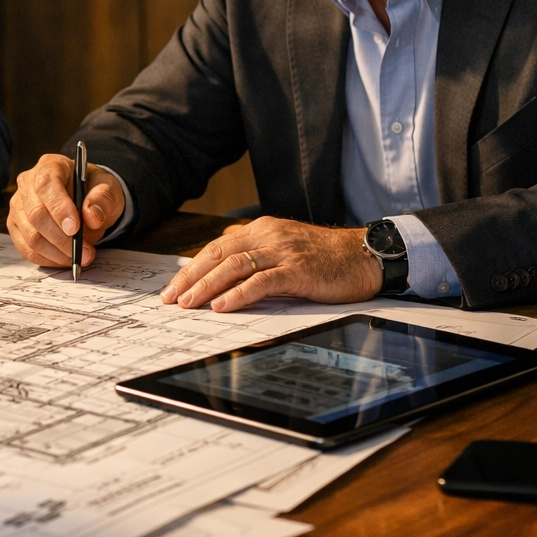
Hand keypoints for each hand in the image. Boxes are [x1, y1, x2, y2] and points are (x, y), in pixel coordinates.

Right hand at [7, 152, 124, 267]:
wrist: (85, 199)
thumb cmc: (93, 190)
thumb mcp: (108, 188)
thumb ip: (102, 199)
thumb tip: (92, 217)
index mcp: (50, 165)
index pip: (46, 184)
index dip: (59, 208)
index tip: (75, 228)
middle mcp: (28, 183)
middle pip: (36, 214)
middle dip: (62, 239)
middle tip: (85, 252)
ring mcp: (19, 206)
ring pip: (31, 236)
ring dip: (57, 253)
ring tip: (80, 257)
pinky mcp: (17, 227)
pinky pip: (28, 249)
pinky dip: (49, 259)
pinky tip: (65, 259)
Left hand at [159, 217, 382, 311]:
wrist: (365, 255)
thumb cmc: (325, 259)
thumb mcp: (284, 252)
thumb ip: (255, 259)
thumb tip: (221, 277)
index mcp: (261, 230)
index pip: (216, 248)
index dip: (191, 269)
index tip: (173, 289)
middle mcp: (267, 236)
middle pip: (218, 255)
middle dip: (191, 278)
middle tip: (171, 299)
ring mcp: (282, 251)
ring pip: (234, 266)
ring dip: (207, 286)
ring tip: (189, 303)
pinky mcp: (298, 269)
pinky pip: (262, 280)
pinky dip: (239, 294)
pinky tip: (223, 306)